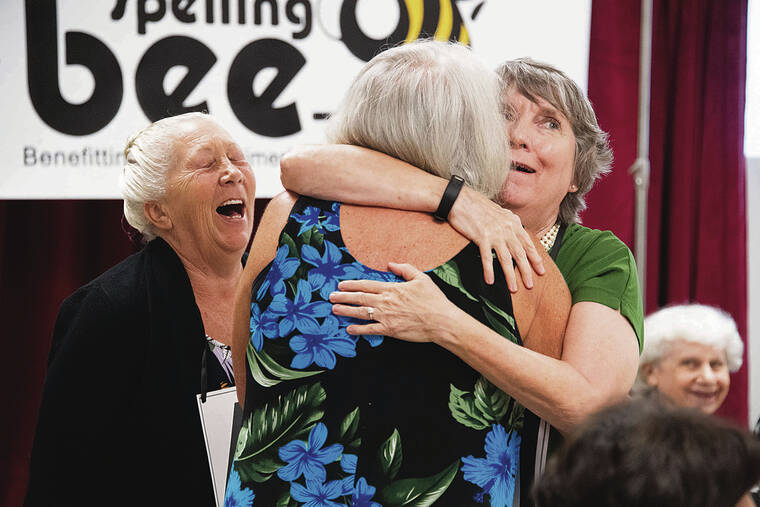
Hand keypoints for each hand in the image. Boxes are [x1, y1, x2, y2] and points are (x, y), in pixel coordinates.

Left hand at [330, 263, 464, 342]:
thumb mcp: (421, 278)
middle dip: (343, 297)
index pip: (367, 285)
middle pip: (360, 298)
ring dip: (346, 310)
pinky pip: (370, 330)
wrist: (441, 321)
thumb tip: (390, 264)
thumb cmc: (434, 300)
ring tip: (334, 309)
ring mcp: (386, 316)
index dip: (352, 285)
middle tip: (331, 297)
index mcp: (392, 288)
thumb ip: (405, 269)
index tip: (341, 285)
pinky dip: (358, 330)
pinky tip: (349, 329)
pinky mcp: (390, 330)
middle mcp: (386, 301)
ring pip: (361, 312)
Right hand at [448, 186, 544, 290]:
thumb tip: (515, 234)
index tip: (541, 270)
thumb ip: (508, 224)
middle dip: (527, 271)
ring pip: (506, 259)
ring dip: (510, 275)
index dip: (535, 258)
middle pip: (520, 254)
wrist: (460, 200)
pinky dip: (489, 270)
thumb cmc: (477, 207)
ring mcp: (495, 233)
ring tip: (513, 288)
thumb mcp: (499, 213)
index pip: (528, 243)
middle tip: (530, 285)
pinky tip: (490, 281)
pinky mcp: (482, 237)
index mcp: (513, 223)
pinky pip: (487, 258)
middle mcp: (507, 229)